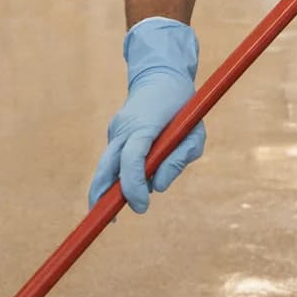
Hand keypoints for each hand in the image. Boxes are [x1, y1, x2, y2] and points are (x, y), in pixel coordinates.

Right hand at [88, 17, 203, 214]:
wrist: (161, 75)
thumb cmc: (184, 106)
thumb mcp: (195, 133)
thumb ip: (179, 160)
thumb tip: (159, 186)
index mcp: (144, 125)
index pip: (131, 159)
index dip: (132, 185)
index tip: (141, 205)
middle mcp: (124, 128)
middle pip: (105, 166)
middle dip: (101, 194)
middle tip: (107, 221)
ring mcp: (115, 129)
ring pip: (104, 164)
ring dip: (107, 187)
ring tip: (111, 212)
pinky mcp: (114, 131)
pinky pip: (114, 158)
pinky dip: (118, 173)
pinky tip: (132, 179)